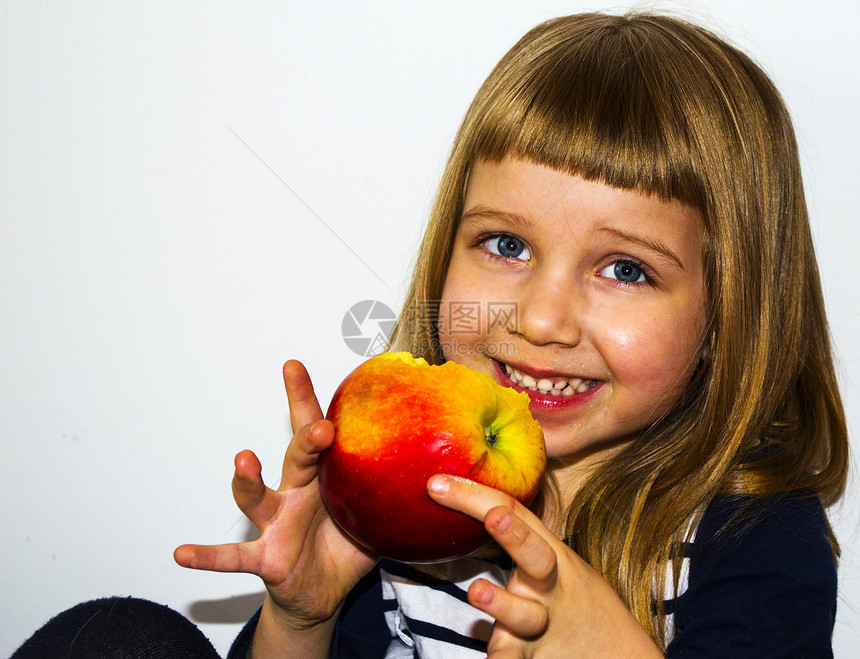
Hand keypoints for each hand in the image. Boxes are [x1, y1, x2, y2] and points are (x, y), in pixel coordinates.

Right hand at [175, 361, 376, 640]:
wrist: (320, 593)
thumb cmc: (345, 546)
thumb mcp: (377, 518)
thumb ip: (398, 494)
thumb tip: (442, 471)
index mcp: (323, 478)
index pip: (314, 431)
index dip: (304, 398)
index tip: (293, 365)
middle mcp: (295, 493)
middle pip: (295, 455)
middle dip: (305, 437)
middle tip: (320, 427)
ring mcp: (277, 524)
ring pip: (258, 497)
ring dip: (248, 479)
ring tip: (243, 460)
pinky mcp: (265, 557)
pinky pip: (233, 558)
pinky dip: (208, 556)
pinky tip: (183, 553)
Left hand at [427, 475, 662, 657]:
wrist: (620, 656)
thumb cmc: (575, 602)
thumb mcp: (555, 566)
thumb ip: (521, 541)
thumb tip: (471, 505)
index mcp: (550, 556)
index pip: (514, 514)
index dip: (476, 496)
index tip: (437, 483)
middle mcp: (548, 587)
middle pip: (535, 555)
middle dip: (515, 535)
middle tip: (495, 517)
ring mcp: (542, 624)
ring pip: (522, 614)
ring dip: (501, 603)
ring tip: (478, 592)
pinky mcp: (532, 657)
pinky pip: (512, 658)